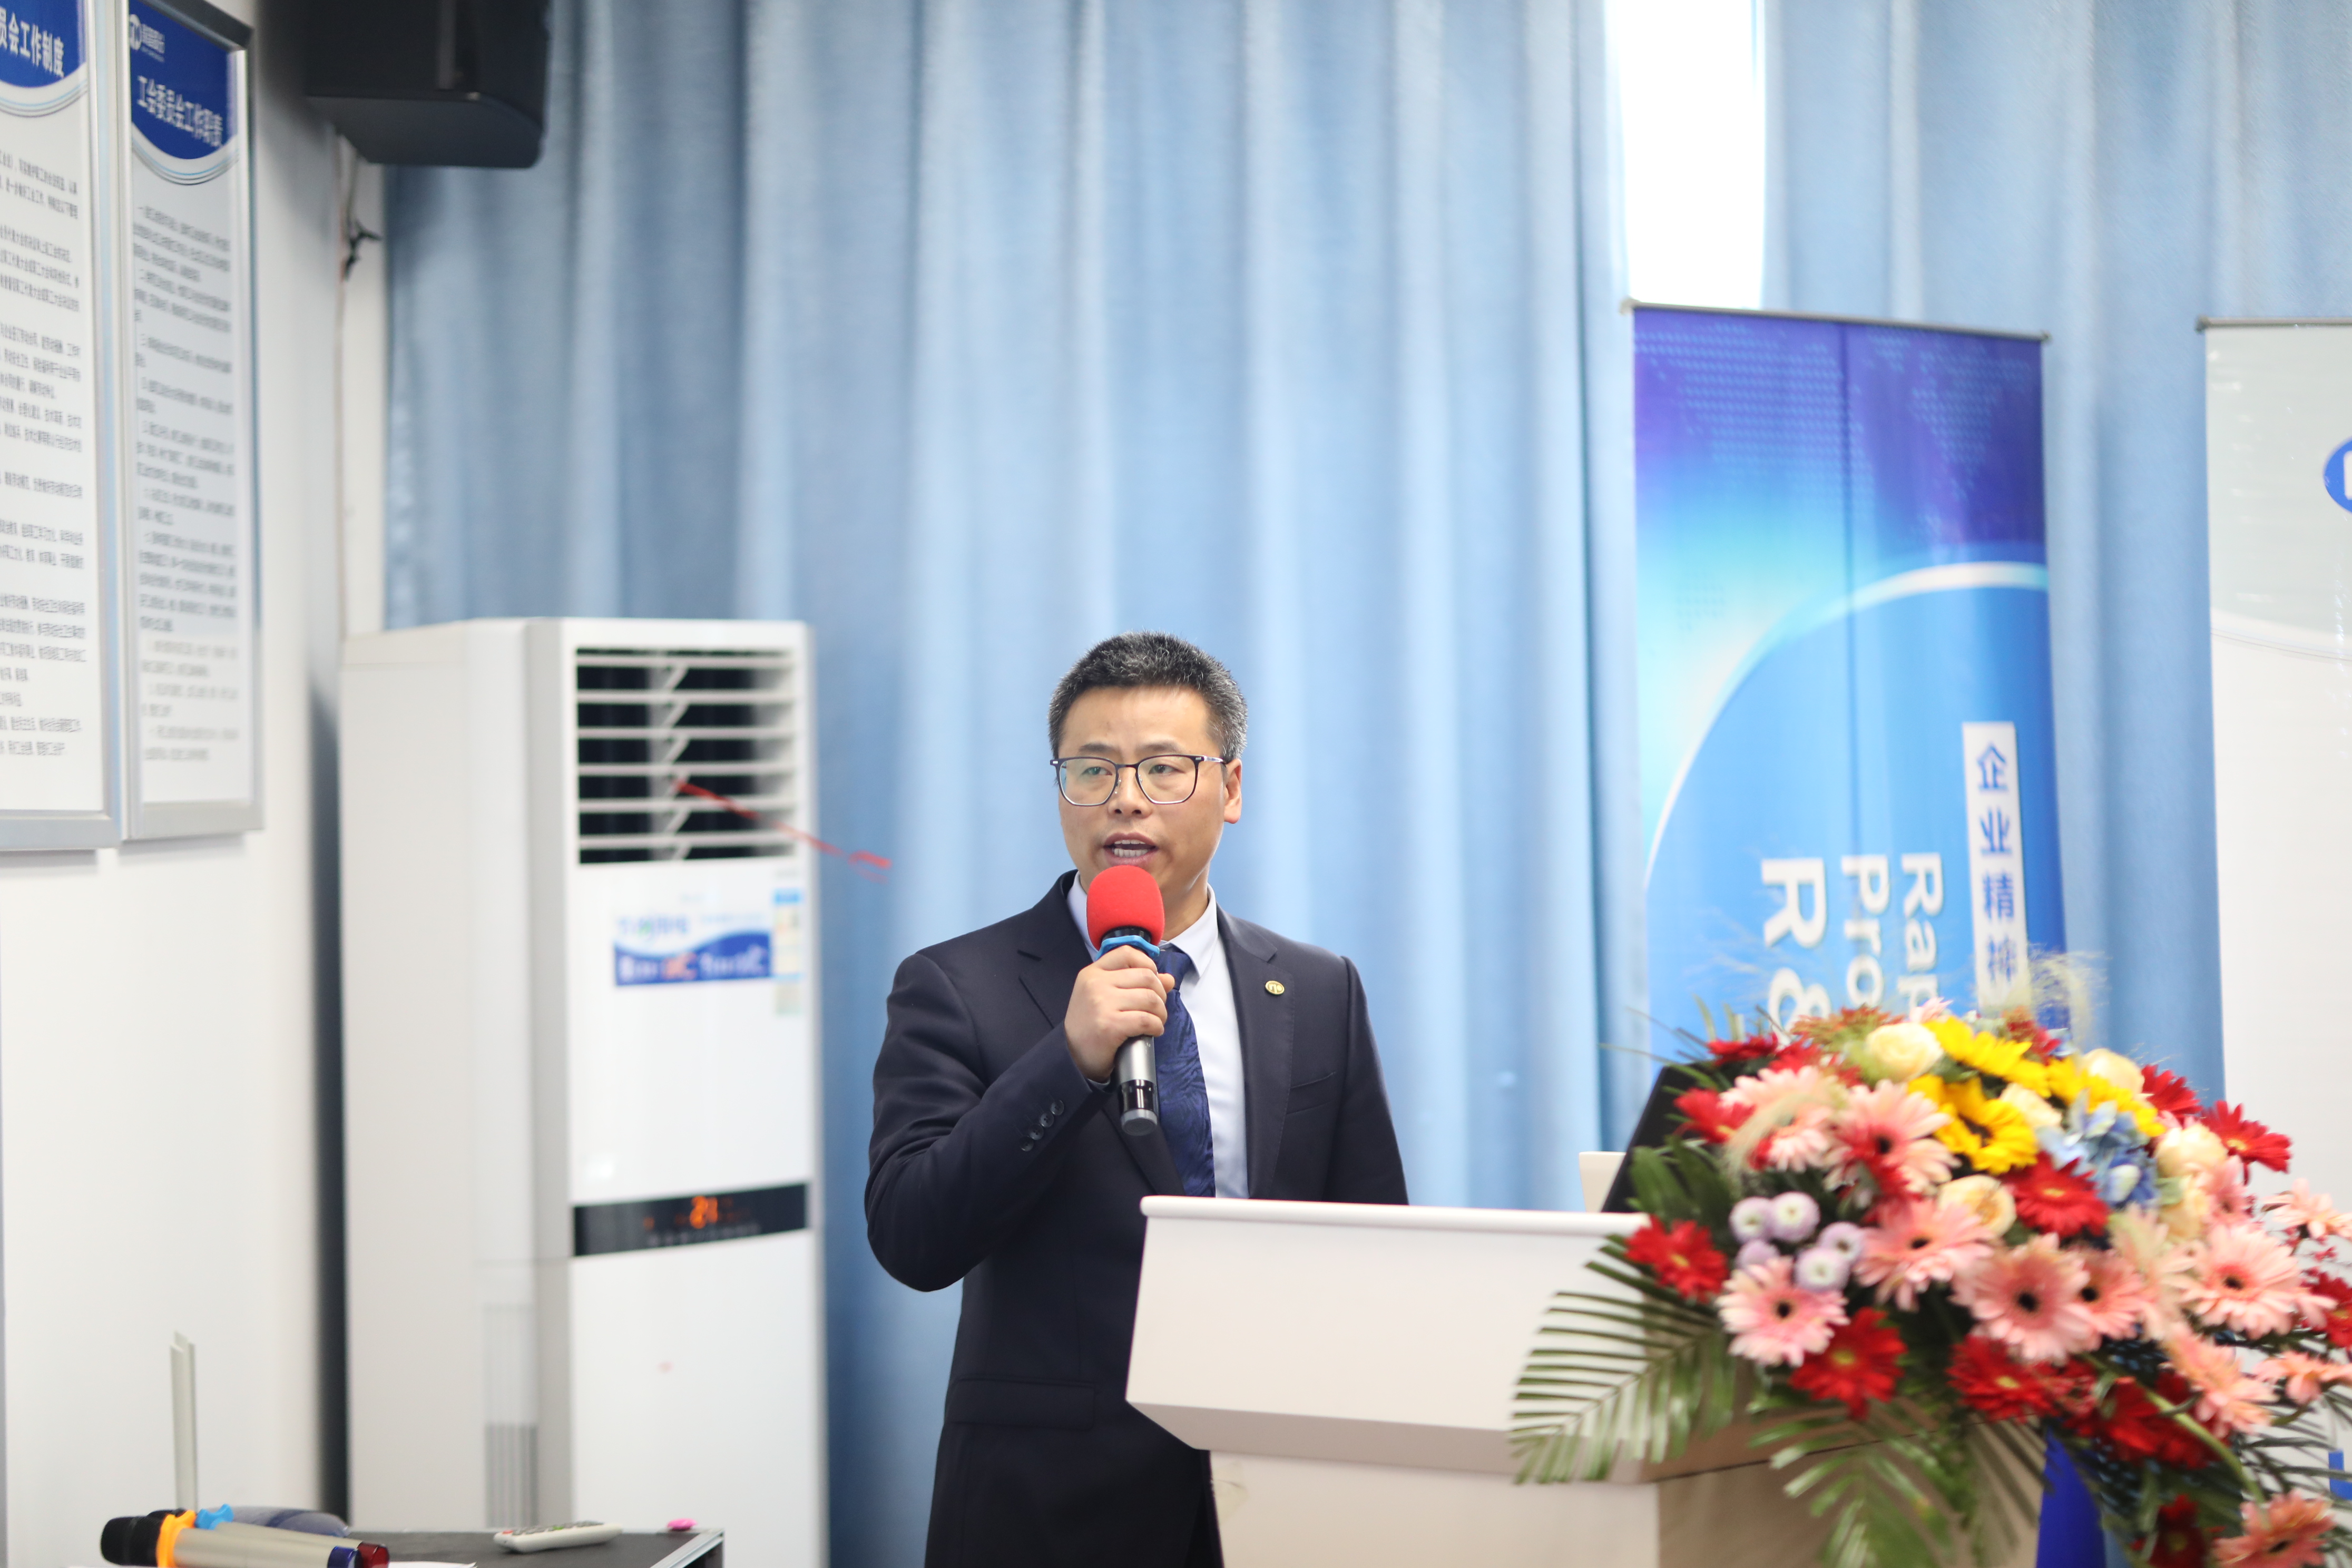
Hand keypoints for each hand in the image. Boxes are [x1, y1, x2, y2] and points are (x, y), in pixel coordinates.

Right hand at [1064, 945, 1173, 1080]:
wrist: (1072, 1056)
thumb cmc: (1091, 1024)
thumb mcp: (1105, 996)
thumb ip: (1134, 983)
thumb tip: (1168, 978)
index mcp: (1093, 972)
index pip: (1127, 953)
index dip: (1147, 964)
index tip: (1151, 982)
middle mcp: (1096, 984)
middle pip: (1146, 977)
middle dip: (1160, 993)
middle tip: (1157, 1008)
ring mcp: (1102, 1003)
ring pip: (1150, 998)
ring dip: (1161, 1012)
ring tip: (1156, 1021)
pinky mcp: (1109, 1025)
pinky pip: (1146, 1020)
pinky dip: (1157, 1026)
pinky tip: (1153, 1031)